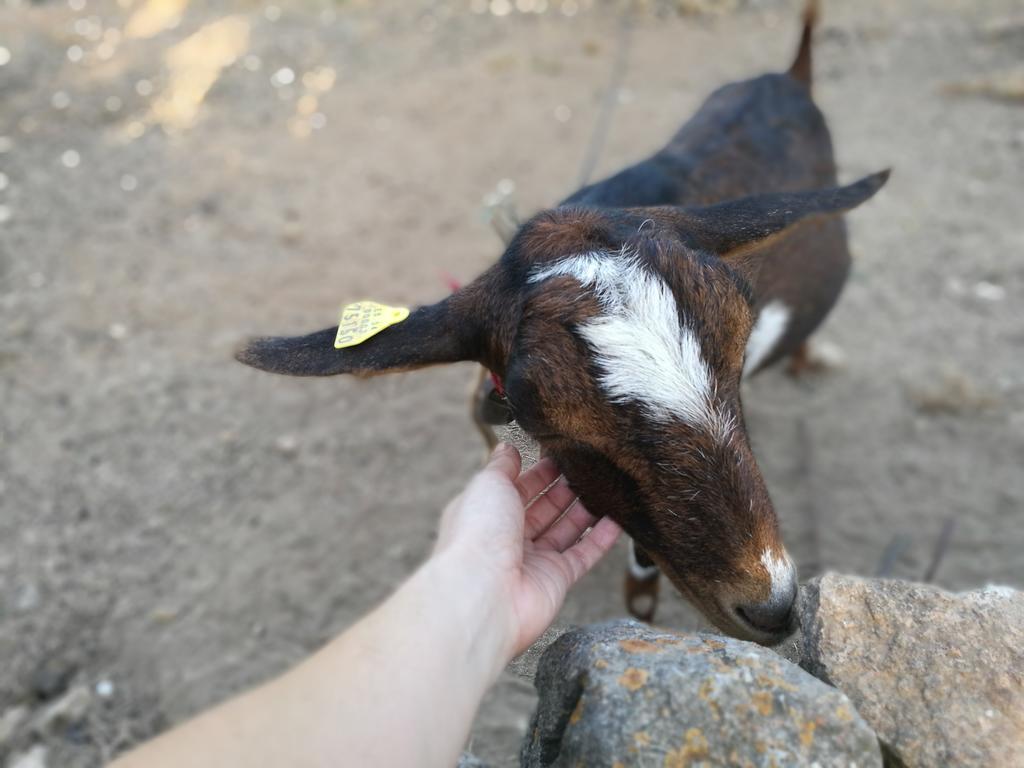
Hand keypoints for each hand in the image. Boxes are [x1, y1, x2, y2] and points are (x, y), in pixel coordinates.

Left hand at [434, 443, 621, 659]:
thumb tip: (507, 447)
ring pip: (564, 530)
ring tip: (604, 488)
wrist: (484, 592)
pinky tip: (616, 520)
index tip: (559, 454)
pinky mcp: (556, 580)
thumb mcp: (487, 484)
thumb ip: (501, 465)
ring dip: (584, 510)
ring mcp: (533, 560)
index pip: (516, 488)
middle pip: (542, 509)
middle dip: (563, 489)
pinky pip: (583, 555)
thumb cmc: (478, 535)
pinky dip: (601, 539)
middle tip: (586, 469)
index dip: (537, 472)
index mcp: (487, 513)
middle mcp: (508, 538)